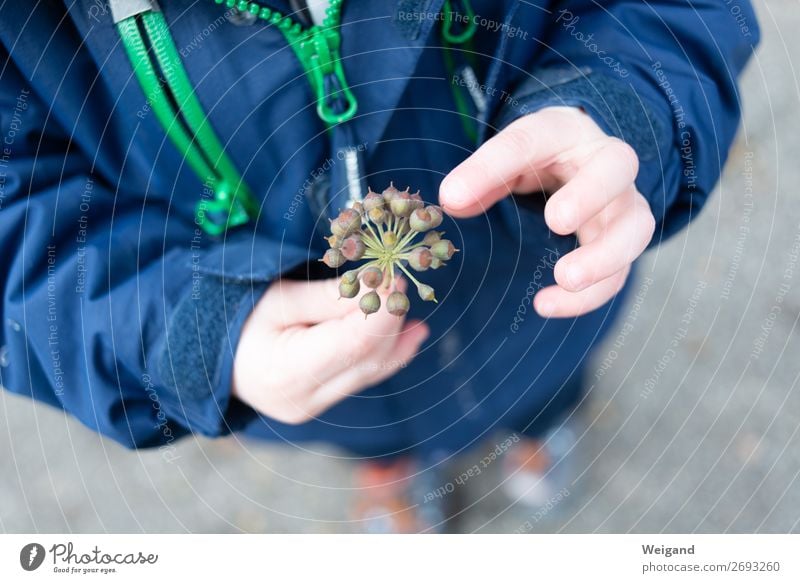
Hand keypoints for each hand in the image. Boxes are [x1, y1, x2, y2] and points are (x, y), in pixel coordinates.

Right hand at [233, 278, 428, 423]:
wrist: (214, 357)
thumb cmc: (236, 319)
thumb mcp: (277, 299)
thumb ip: (328, 297)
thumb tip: (379, 286)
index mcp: (287, 373)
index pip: (354, 343)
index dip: (383, 311)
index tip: (395, 278)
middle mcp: (305, 400)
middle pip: (368, 359)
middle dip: (392, 320)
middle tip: (403, 284)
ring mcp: (314, 407)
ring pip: (371, 371)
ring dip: (396, 339)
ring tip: (414, 312)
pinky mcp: (322, 403)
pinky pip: (362, 377)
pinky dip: (385, 353)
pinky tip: (408, 334)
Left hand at [439, 106, 654, 317]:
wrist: (583, 161)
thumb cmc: (540, 158)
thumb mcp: (507, 159)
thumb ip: (482, 177)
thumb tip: (451, 201)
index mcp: (564, 131)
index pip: (531, 139)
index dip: (492, 166)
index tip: (454, 197)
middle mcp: (605, 162)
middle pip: (617, 166)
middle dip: (590, 194)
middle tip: (556, 220)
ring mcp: (624, 203)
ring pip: (635, 227)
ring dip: (604, 256)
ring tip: (566, 278)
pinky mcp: (624, 243)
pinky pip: (619, 273)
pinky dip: (587, 296)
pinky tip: (545, 305)